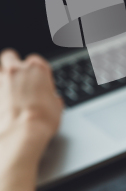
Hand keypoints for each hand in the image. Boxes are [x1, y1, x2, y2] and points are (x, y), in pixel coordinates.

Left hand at [0, 50, 62, 169]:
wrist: (22, 134)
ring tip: (6, 89)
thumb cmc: (41, 120)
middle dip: (12, 65)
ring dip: (2, 77)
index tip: (38, 83)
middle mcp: (17, 70)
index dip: (36, 72)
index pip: (35, 60)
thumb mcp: (57, 107)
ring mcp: (1, 80)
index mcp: (38, 69)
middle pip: (10, 56)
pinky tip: (2, 103)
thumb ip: (52, 98)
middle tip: (16, 78)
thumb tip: (52, 100)